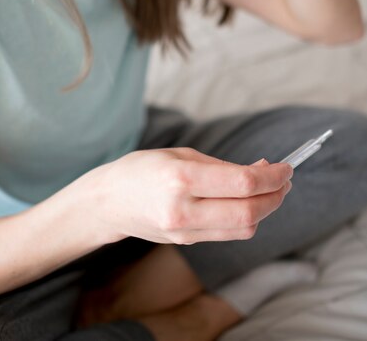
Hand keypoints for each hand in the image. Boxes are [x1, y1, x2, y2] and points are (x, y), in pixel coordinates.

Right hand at [99, 147, 292, 244]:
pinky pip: (228, 233)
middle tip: (285, 180)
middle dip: (275, 196)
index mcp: (181, 178)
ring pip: (243, 228)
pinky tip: (248, 201)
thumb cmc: (144, 168)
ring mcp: (184, 231)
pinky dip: (246, 217)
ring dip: (265, 209)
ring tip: (270, 190)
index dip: (272, 176)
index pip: (242, 183)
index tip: (287, 167)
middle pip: (248, 212)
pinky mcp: (186, 242)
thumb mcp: (182, 155)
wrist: (110, 201)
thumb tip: (263, 169)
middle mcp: (183, 209)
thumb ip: (223, 166)